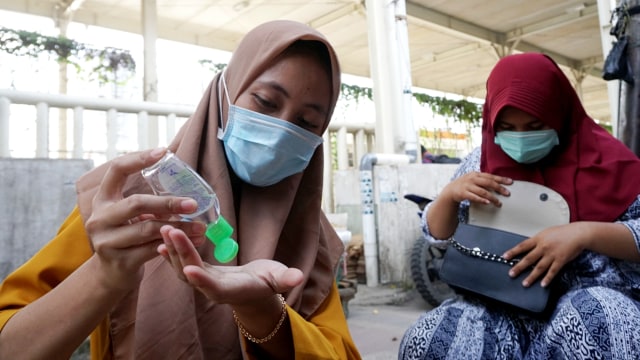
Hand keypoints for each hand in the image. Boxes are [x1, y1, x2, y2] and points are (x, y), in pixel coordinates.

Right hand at [84, 148, 206, 291]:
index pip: (116, 170)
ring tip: (201, 227)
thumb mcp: (128, 215)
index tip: (163, 152)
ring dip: (179, 227)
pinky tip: (194, 242)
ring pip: (149, 229)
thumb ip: (146, 200)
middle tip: (194, 203)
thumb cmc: (127, 237)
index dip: (138, 159)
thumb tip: (182, 177)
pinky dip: (174, 244)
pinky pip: (152, 250)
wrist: (110, 275)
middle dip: (168, 202)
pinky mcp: (119, 262)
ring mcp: (107, 241)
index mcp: (103, 199)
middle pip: (137, 203)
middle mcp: (100, 218)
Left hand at [158, 225, 303, 304]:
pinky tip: (163, 237)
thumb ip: (286, 278)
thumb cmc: (269, 283)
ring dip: (172, 249)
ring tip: (164, 227)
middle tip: (171, 231)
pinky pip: (182, 261)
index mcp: (231, 291)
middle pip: (191, 274)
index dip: (202, 279)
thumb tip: (299, 276)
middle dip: (181, 253)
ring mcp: (203, 281)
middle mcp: (212, 289)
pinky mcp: (199, 272)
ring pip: (181, 268)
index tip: (190, 268)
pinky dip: (172, 250)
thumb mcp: (279, 279)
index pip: (213, 288)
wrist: (255, 292)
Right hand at [441, 171, 511, 206]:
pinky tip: (487, 203)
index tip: (510, 182)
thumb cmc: (465, 184)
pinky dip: (481, 200)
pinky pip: (474, 197)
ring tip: (498, 203)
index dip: (501, 179)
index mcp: (476, 174)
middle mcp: (472, 179)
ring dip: (492, 197)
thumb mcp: (473, 179)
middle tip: (507, 193)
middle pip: (488, 183)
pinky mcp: (463, 193)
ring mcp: (467, 186)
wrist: (451, 190)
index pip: (491, 176)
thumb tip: (498, 183)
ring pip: (482, 191)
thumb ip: (484, 180)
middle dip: (499, 188)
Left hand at [503, 223, 585, 286]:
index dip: (513, 252)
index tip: (505, 257)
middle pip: (528, 259)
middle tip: (511, 274)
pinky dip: (547, 278)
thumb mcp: (546, 233)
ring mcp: (552, 254)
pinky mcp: (561, 260)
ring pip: (539, 267)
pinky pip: (553, 271)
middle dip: (519, 267)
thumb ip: (537, 241)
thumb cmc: (563, 232)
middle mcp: (543, 247)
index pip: (522, 246)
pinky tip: (543, 284)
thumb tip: (527, 247)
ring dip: (531, 276)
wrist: (578, 234)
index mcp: (538, 239)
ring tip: (525, 283)